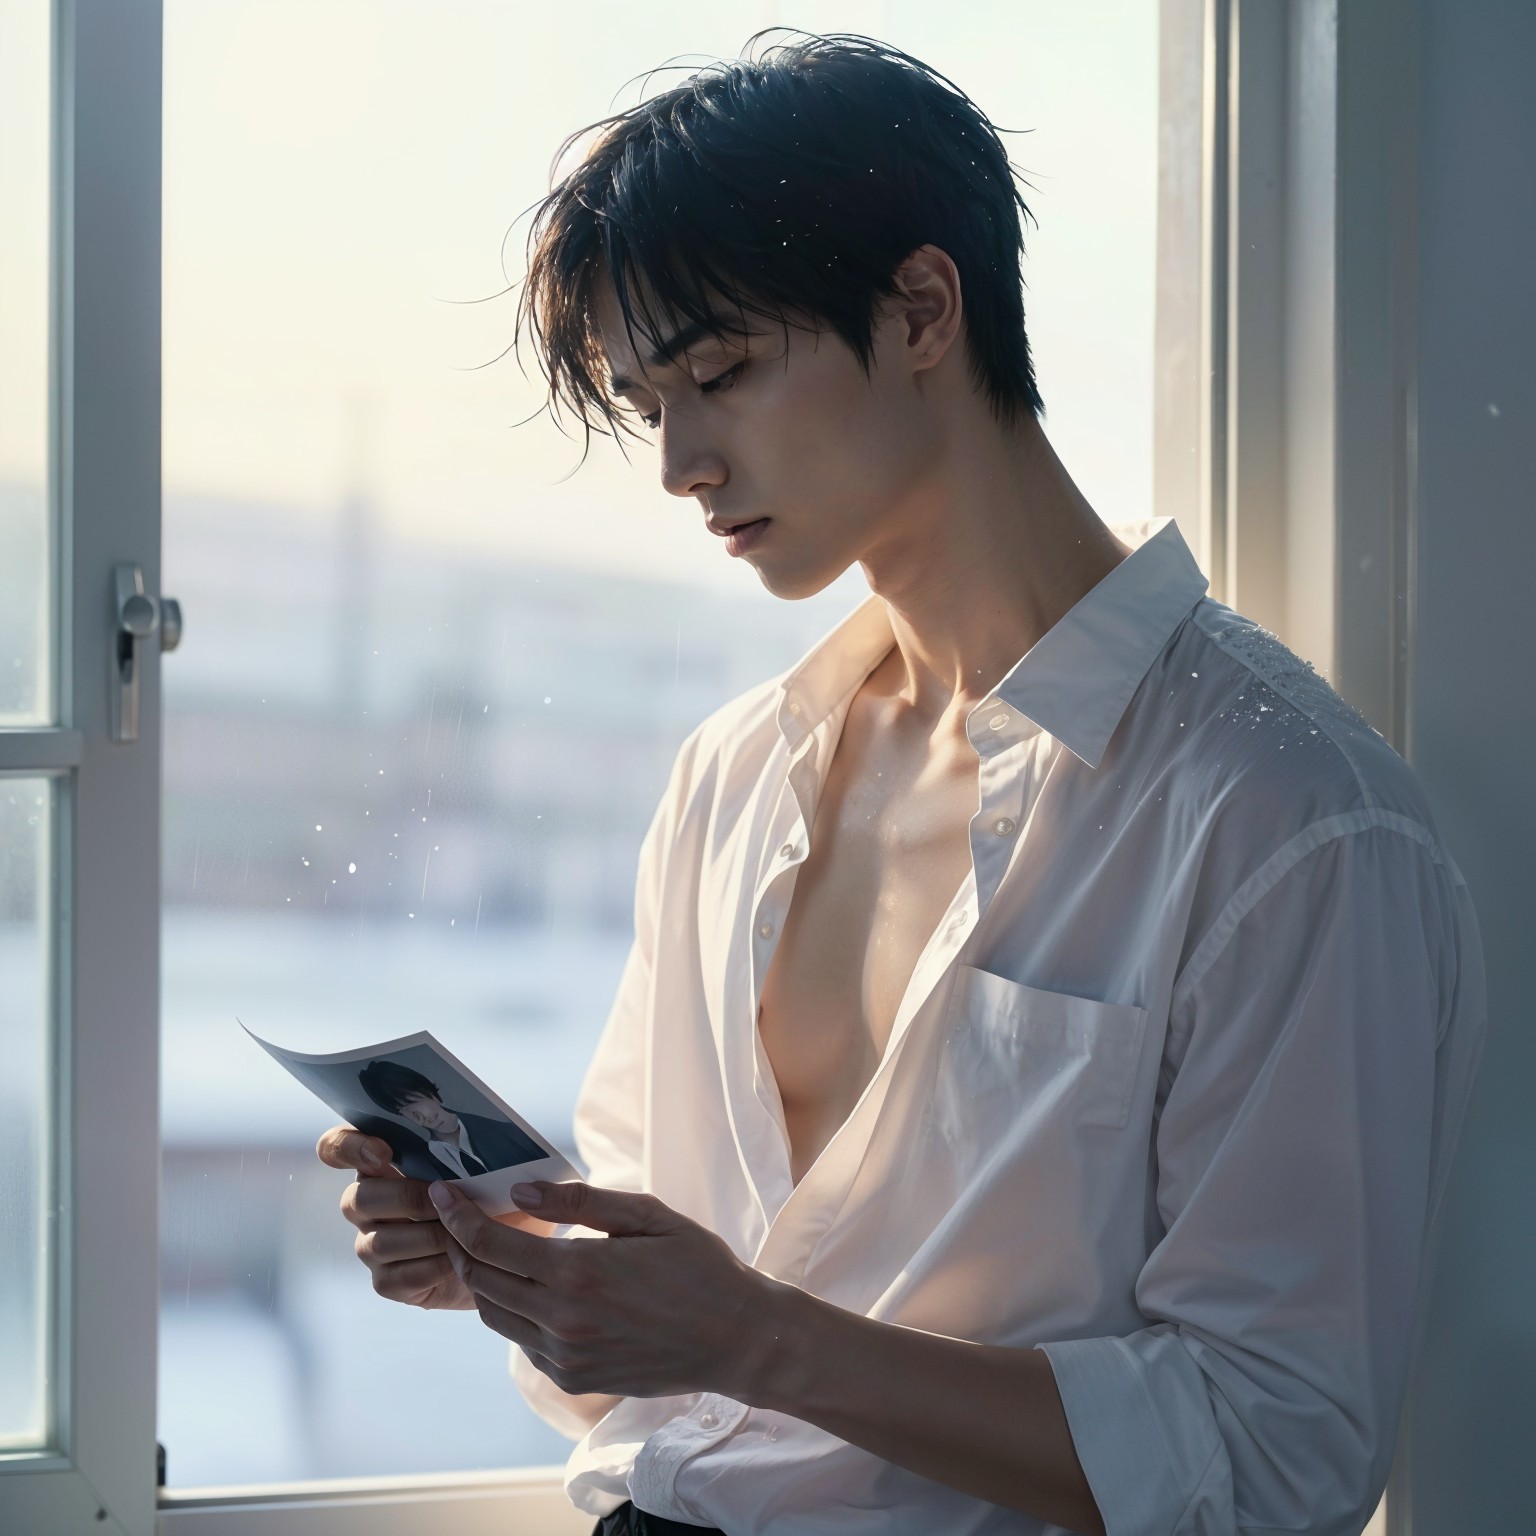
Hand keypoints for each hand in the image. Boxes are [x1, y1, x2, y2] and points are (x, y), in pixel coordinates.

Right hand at [316, 1124, 558, 1310]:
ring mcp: (374, 1244)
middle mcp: (369, 1203)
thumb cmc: (497, 1198)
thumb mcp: (492, 1166)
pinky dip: (428, 1269)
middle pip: (356, 1199)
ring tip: (461, 1234)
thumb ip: (470, 1148)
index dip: (348, 1148)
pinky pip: (393, 1277)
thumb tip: (474, 1137)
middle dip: (405, 1199)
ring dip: (423, 1237)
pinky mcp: (388, 1281)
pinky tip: (456, 1262)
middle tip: (443, 1198)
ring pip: (376, 1242)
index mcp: (382, 1164)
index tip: (384, 1152)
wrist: (514, 1253)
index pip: (337, 1148)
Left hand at [428, 1177, 785, 1402]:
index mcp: (579, 1274)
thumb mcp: (647, 1216)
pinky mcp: (573, 1380)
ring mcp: (565, 1358)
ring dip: (483, 1281)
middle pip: (482, 1282)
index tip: (443, 1193)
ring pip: (496, 1316)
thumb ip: (580, 1204)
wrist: (735, 1339)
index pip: (491, 1244)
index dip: (459, 1216)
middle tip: (457, 1216)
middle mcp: (562, 1322)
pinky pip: (523, 1342)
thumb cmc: (699, 1266)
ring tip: (487, 1248)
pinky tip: (530, 1286)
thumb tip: (520, 1193)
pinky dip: (514, 1311)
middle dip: (461, 1244)